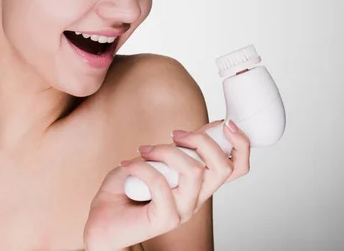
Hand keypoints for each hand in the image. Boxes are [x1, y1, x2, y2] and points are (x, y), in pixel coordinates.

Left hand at [83, 119, 250, 249]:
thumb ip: (178, 147)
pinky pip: (160, 183)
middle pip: (223, 168)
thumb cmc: (127, 189)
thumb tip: (201, 129)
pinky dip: (141, 166)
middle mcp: (196, 199)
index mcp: (200, 185)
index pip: (236, 168)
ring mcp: (182, 211)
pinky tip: (127, 164)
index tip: (224, 123)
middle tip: (175, 134)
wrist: (102, 221)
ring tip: (145, 150)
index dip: (240, 143)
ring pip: (194, 172)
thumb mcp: (156, 158)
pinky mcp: (164, 219)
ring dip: (167, 151)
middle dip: (202, 140)